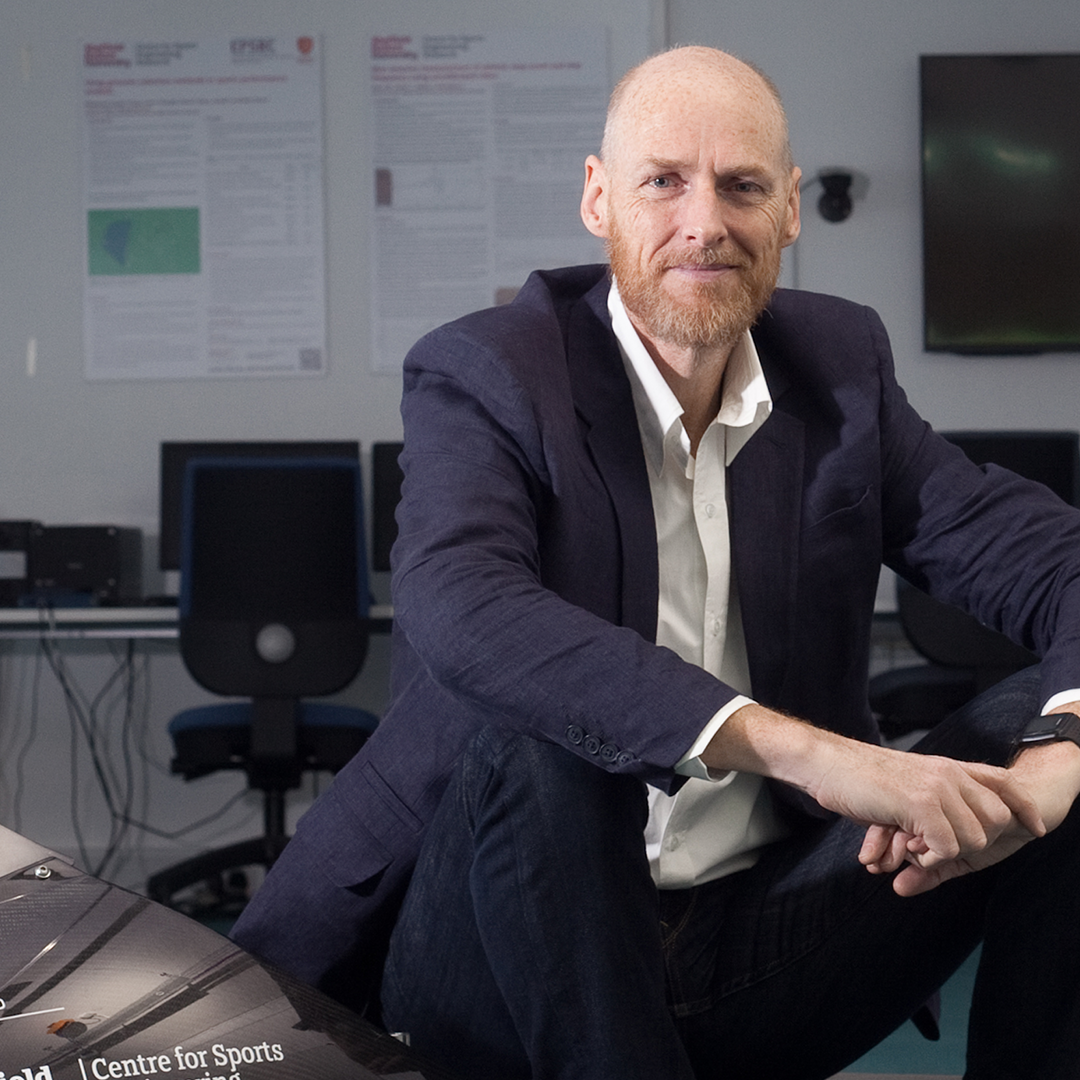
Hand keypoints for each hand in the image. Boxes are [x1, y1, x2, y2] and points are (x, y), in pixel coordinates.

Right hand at [705, 704, 1046, 893]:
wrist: (826, 764)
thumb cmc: (859, 778)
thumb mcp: (906, 784)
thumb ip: (934, 801)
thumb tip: (951, 835)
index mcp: (948, 767)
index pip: (1004, 783)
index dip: (1024, 808)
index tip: (1035, 828)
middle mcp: (950, 773)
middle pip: (997, 820)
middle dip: (974, 843)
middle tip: (932, 848)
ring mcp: (938, 787)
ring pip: (974, 838)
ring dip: (945, 853)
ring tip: (911, 847)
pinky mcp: (922, 804)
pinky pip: (948, 847)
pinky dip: (930, 857)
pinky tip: (906, 848)